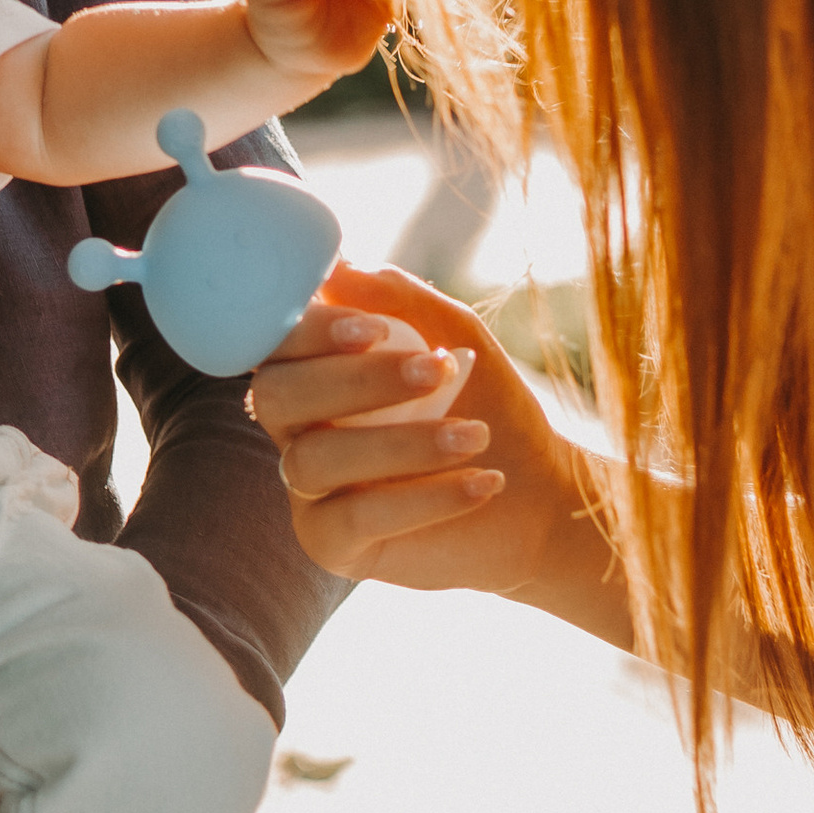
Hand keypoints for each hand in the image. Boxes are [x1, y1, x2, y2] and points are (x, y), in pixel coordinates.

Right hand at [251, 260, 632, 642]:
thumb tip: (336, 267)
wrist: (539, 493)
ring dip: (400, 443)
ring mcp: (309, 489)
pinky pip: (351, 519)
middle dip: (353, 381)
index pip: (275, 343)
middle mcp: (297, 427)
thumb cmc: (487, 402)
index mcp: (313, 369)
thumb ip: (398, 299)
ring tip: (476, 435)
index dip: (309, 333)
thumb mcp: (455, 335)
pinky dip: (423, 497)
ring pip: (313, 460)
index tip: (375, 329)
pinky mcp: (332, 545)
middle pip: (275, 398)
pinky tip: (484, 483)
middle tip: (434, 373)